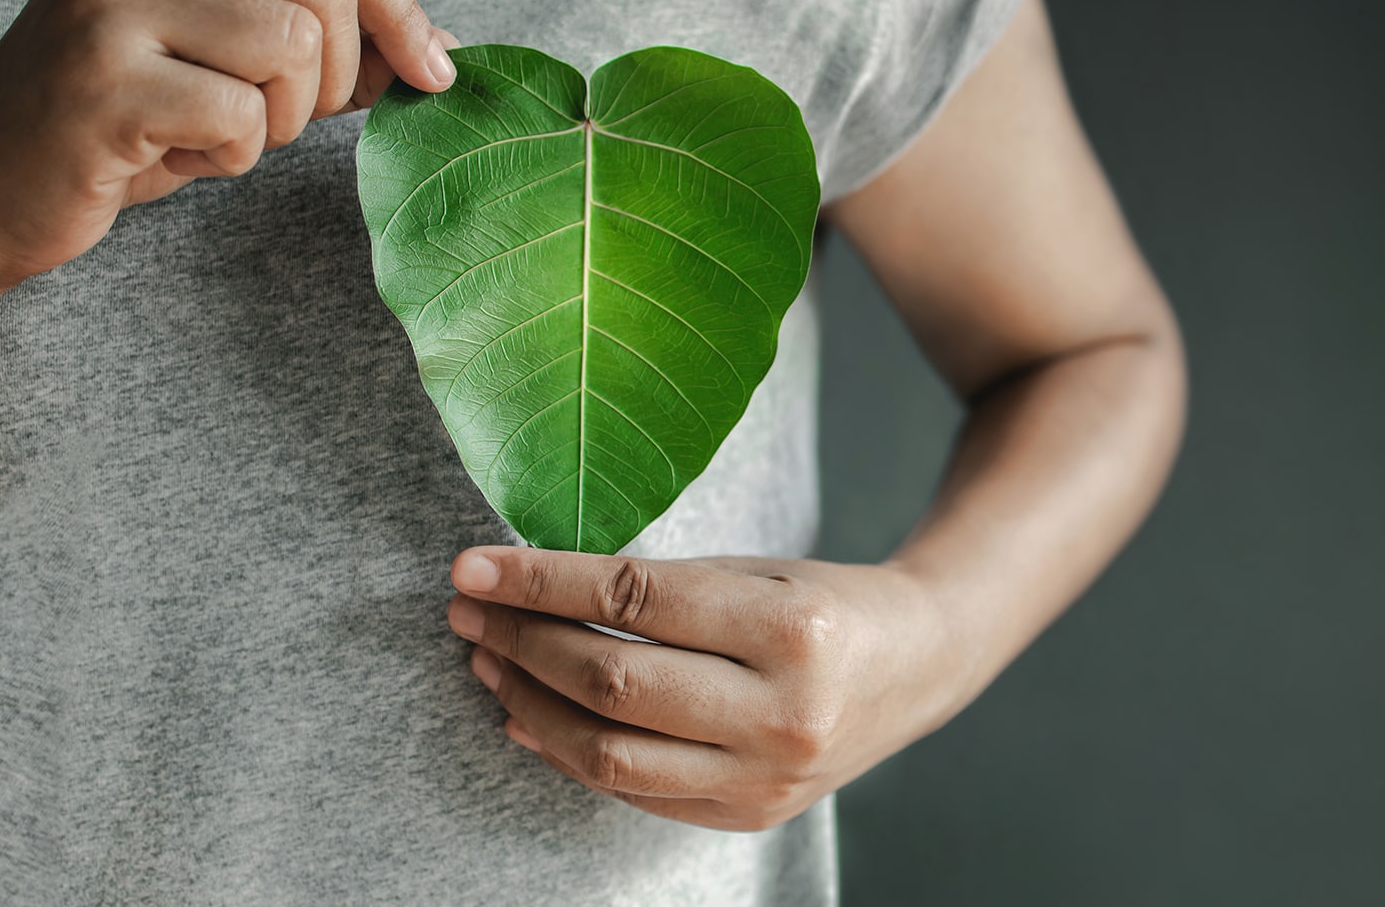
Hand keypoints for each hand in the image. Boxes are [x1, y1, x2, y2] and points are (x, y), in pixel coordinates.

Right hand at [0, 0, 455, 296]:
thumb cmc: (133, 122)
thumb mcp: (240, 67)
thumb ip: (337, 47)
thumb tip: (446, 51)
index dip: (401, 6)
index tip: (432, 71)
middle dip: (332, 77)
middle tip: (277, 117)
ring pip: (291, 48)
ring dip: (280, 119)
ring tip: (219, 132)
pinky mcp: (103, 78)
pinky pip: (241, 116)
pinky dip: (234, 156)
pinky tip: (179, 154)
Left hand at [445, 547, 970, 830]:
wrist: (917, 668)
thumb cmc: (823, 602)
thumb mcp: (755, 571)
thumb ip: (658, 587)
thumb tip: (529, 596)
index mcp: (792, 626)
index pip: (635, 599)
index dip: (541, 583)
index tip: (473, 568)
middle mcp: (784, 711)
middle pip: (614, 683)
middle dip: (523, 644)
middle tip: (467, 614)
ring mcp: (768, 776)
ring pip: (611, 754)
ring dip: (530, 706)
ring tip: (488, 664)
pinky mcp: (751, 815)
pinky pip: (635, 791)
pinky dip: (570, 753)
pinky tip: (528, 718)